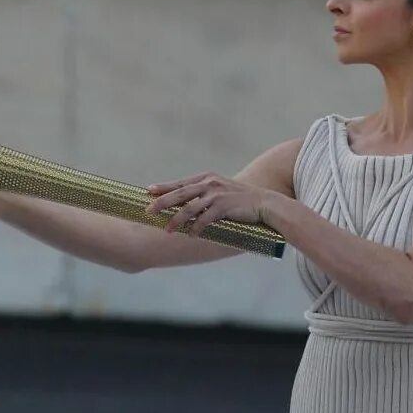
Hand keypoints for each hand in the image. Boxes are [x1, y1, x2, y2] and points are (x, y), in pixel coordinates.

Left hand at [146, 171, 274, 234]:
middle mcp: (209, 183)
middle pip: (180, 193)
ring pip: (190, 208)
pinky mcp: (224, 206)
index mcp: (206, 178)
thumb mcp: (219, 190)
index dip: (164, 187)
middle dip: (162, 202)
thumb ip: (203, 193)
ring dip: (176, 220)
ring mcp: (217, 194)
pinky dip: (196, 228)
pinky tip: (190, 235)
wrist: (264, 203)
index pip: (180, 183)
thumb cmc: (240, 199)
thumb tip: (184, 202)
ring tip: (167, 229)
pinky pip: (205, 219)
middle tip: (149, 210)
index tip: (148, 190)